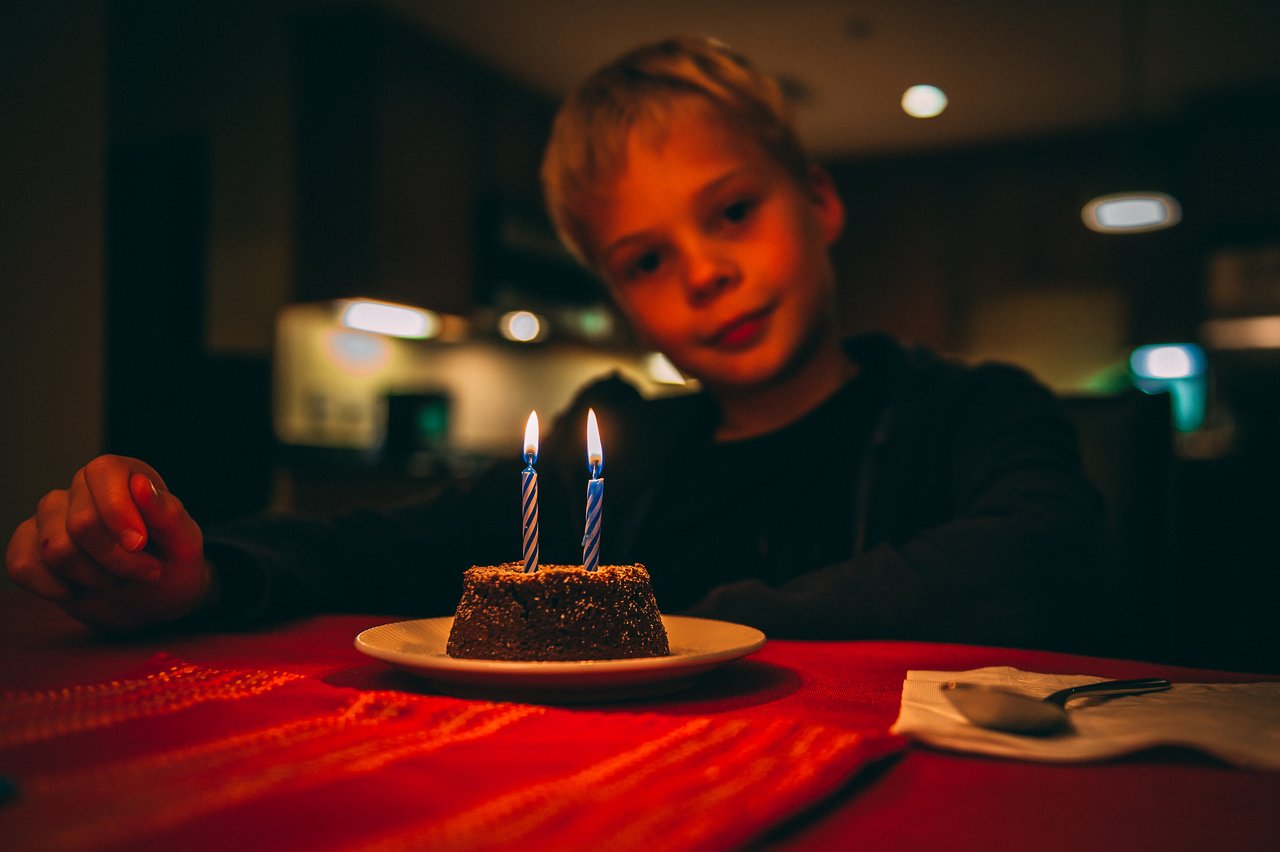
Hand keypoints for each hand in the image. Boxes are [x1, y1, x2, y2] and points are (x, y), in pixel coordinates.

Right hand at [5, 455, 214, 633]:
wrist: (153, 598)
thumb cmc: (172, 562)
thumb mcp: (185, 542)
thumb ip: (168, 513)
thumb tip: (140, 485)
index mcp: (121, 473)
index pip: (103, 473)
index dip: (118, 512)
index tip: (139, 545)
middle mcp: (80, 486)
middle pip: (81, 522)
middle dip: (117, 559)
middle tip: (146, 571)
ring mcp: (49, 516)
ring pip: (54, 548)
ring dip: (93, 577)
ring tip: (116, 578)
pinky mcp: (28, 545)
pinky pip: (22, 566)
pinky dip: (56, 589)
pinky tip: (81, 589)